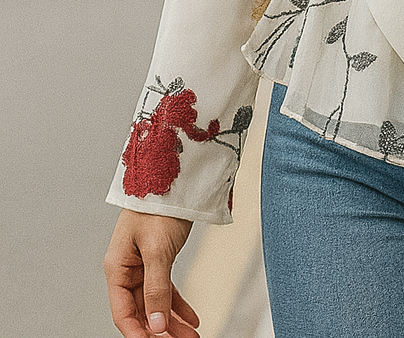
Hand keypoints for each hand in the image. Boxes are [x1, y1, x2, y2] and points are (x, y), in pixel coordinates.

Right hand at [104, 209, 198, 337]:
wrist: (174, 176)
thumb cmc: (159, 207)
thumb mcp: (158, 251)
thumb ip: (156, 290)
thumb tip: (157, 325)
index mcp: (118, 268)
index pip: (123, 312)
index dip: (139, 332)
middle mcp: (127, 269)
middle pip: (141, 310)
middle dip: (161, 330)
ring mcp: (143, 264)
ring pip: (156, 301)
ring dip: (172, 321)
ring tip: (192, 336)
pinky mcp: (160, 258)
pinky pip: (166, 288)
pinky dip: (178, 304)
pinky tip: (192, 318)